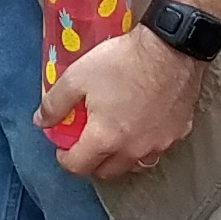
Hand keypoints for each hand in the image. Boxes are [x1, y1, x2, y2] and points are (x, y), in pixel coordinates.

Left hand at [37, 22, 202, 178]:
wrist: (171, 46)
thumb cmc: (123, 61)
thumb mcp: (77, 77)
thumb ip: (55, 103)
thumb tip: (41, 121)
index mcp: (105, 138)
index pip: (79, 166)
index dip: (65, 159)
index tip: (63, 149)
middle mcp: (133, 149)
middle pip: (107, 172)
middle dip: (92, 163)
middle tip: (85, 145)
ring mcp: (160, 143)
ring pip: (135, 165)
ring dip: (120, 159)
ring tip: (114, 140)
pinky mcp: (179, 132)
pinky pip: (158, 148)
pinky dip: (146, 144)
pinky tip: (142, 127)